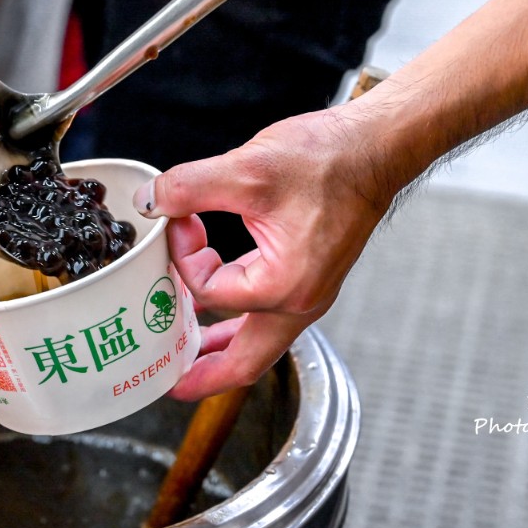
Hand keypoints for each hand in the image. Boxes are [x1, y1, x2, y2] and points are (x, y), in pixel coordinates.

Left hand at [133, 102, 401, 399]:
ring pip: (257, 340)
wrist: (375, 146)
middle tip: (166, 380)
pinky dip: (237, 315)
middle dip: (203, 375)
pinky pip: (268, 313)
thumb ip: (189, 187)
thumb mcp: (247, 169)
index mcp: (285, 285)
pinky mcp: (310, 275)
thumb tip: (151, 200)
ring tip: (185, 350)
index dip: (183, 257)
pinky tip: (216, 303)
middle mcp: (301, 300)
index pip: (211, 292)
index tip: (179, 221)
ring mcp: (309, 291)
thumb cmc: (330, 159)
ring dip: (219, 347)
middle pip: (245, 362)